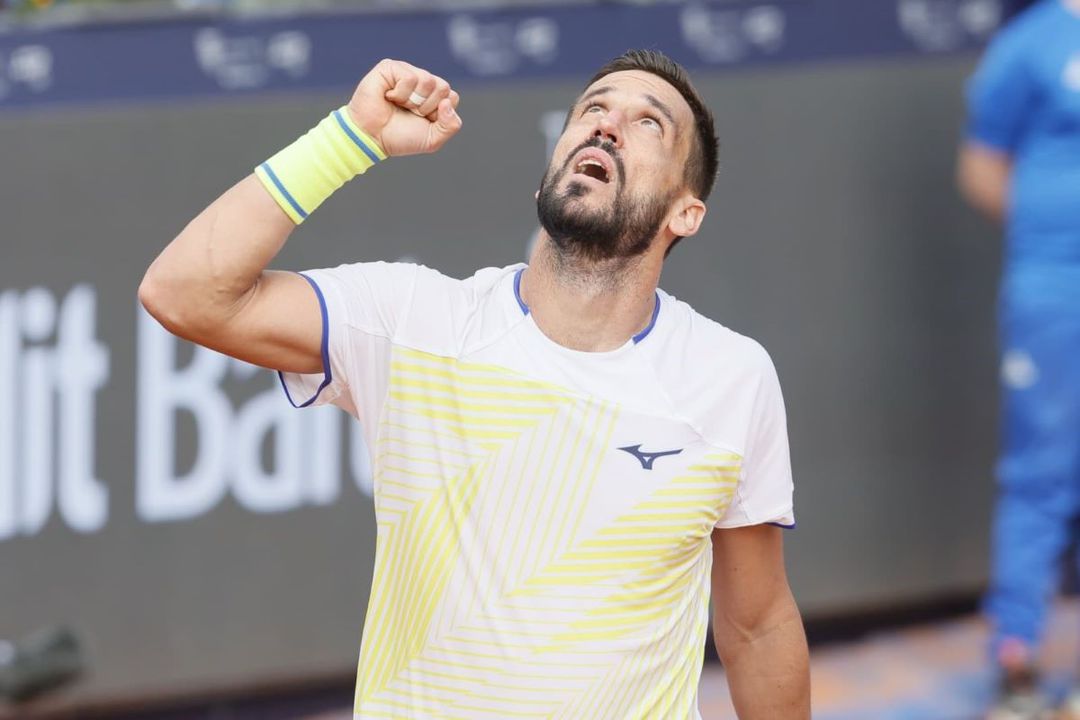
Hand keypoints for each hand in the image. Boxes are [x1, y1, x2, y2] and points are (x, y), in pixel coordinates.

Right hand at [346, 59, 462, 157]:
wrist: (371, 138)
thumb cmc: (399, 137)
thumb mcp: (433, 139)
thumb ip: (451, 125)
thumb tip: (447, 102)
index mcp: (433, 96)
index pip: (451, 97)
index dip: (438, 114)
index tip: (422, 120)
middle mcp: (421, 81)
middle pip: (443, 87)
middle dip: (427, 107)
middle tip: (409, 113)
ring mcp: (406, 72)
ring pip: (428, 80)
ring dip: (413, 101)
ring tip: (398, 104)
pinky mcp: (390, 67)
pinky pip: (409, 77)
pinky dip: (400, 94)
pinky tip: (388, 97)